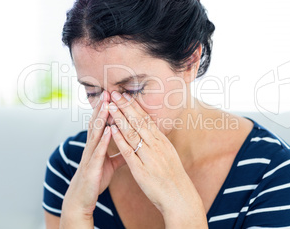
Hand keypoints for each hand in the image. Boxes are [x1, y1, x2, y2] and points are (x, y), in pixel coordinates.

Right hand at [60, 90, 124, 225]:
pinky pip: (98, 152)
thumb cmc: (96, 179)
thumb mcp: (110, 164)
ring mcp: (91, 157)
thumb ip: (120, 154)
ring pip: (96, 134)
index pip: (102, 123)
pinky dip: (103, 141)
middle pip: (97, 124)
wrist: (82, 199)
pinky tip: (109, 131)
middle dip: (102, 108)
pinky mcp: (92, 168)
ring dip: (101, 119)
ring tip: (107, 105)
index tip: (113, 96)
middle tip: (108, 92)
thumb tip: (131, 146)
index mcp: (97, 146)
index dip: (106, 110)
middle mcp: (92, 148)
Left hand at [108, 91, 207, 227]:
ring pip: (132, 133)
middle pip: (138, 121)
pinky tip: (112, 130)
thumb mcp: (168, 155)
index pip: (146, 119)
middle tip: (115, 93)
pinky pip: (129, 151)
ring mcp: (149, 156)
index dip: (134, 106)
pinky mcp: (141, 169)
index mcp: (161, 141)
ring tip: (110, 106)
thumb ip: (158, 143)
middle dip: (125, 106)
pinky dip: (120, 139)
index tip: (125, 95)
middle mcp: (156, 145)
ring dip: (120, 118)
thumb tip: (153, 132)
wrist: (180, 197)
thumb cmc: (173, 178)